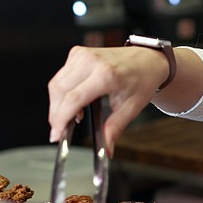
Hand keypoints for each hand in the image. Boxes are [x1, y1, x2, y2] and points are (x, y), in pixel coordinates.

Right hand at [47, 45, 168, 151]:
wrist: (147, 60)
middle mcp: (91, 61)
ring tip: (73, 116)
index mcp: (106, 75)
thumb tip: (105, 149)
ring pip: (56, 83)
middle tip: (60, 130)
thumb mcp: (131, 108)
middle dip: (55, 115)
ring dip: (57, 104)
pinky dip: (62, 92)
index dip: (60, 119)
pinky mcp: (77, 53)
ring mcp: (82, 54)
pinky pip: (60, 76)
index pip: (73, 99)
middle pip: (59, 91)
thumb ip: (114, 129)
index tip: (57, 134)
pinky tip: (74, 101)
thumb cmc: (142, 80)